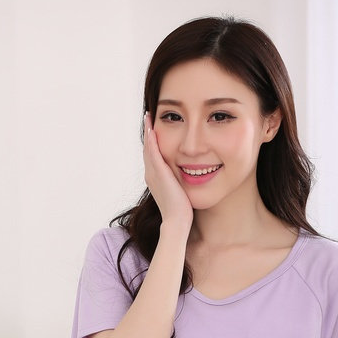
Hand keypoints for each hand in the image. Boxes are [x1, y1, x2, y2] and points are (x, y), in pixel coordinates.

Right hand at [143, 112, 192, 229]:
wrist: (177, 220)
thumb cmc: (182, 210)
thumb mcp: (179, 191)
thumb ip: (179, 181)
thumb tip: (189, 176)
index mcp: (155, 178)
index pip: (152, 156)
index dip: (152, 142)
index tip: (154, 129)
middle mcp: (150, 174)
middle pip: (148, 149)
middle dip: (148, 133)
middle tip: (148, 118)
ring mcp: (153, 173)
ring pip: (148, 148)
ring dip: (148, 131)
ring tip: (148, 117)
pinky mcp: (158, 172)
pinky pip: (153, 151)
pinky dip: (151, 139)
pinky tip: (152, 127)